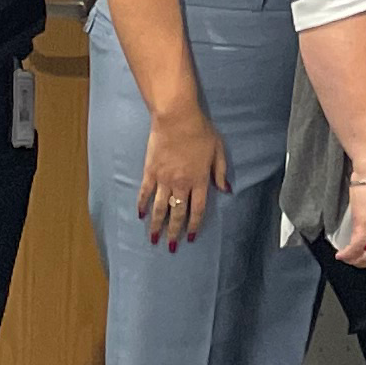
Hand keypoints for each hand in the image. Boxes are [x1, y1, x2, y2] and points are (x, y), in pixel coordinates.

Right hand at [135, 106, 230, 251]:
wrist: (176, 118)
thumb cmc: (201, 131)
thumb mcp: (218, 150)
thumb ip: (220, 171)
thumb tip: (225, 190)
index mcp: (199, 180)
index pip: (197, 209)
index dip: (194, 225)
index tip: (190, 237)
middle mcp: (181, 184)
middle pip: (178, 213)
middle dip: (174, 232)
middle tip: (171, 247)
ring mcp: (163, 179)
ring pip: (160, 208)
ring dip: (157, 225)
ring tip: (153, 239)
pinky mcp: (150, 171)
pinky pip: (144, 192)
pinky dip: (142, 205)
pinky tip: (140, 215)